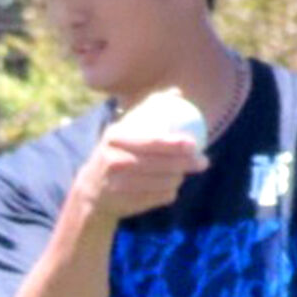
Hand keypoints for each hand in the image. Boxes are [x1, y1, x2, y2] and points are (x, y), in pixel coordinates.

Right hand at [72, 121, 206, 223]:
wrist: (93, 189)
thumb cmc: (118, 151)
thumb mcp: (126, 128)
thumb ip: (150, 109)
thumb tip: (177, 93)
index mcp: (116, 137)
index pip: (150, 141)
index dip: (174, 143)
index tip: (194, 143)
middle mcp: (114, 161)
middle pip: (159, 164)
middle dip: (186, 163)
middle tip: (204, 161)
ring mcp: (118, 185)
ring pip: (163, 183)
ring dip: (178, 178)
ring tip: (183, 172)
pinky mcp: (125, 204)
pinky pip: (159, 198)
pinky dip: (169, 192)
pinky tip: (171, 186)